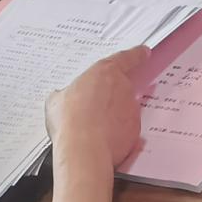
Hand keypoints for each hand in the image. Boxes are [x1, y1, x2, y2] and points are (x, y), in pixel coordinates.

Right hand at [49, 47, 145, 167]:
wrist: (84, 149)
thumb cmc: (70, 120)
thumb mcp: (57, 100)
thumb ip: (66, 94)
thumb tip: (61, 98)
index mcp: (106, 72)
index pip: (127, 58)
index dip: (136, 54)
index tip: (144, 52)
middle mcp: (123, 87)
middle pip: (122, 88)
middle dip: (110, 98)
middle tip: (92, 109)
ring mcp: (132, 109)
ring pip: (124, 110)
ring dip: (113, 117)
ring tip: (93, 129)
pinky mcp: (135, 131)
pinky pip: (126, 129)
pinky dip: (117, 134)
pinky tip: (101, 140)